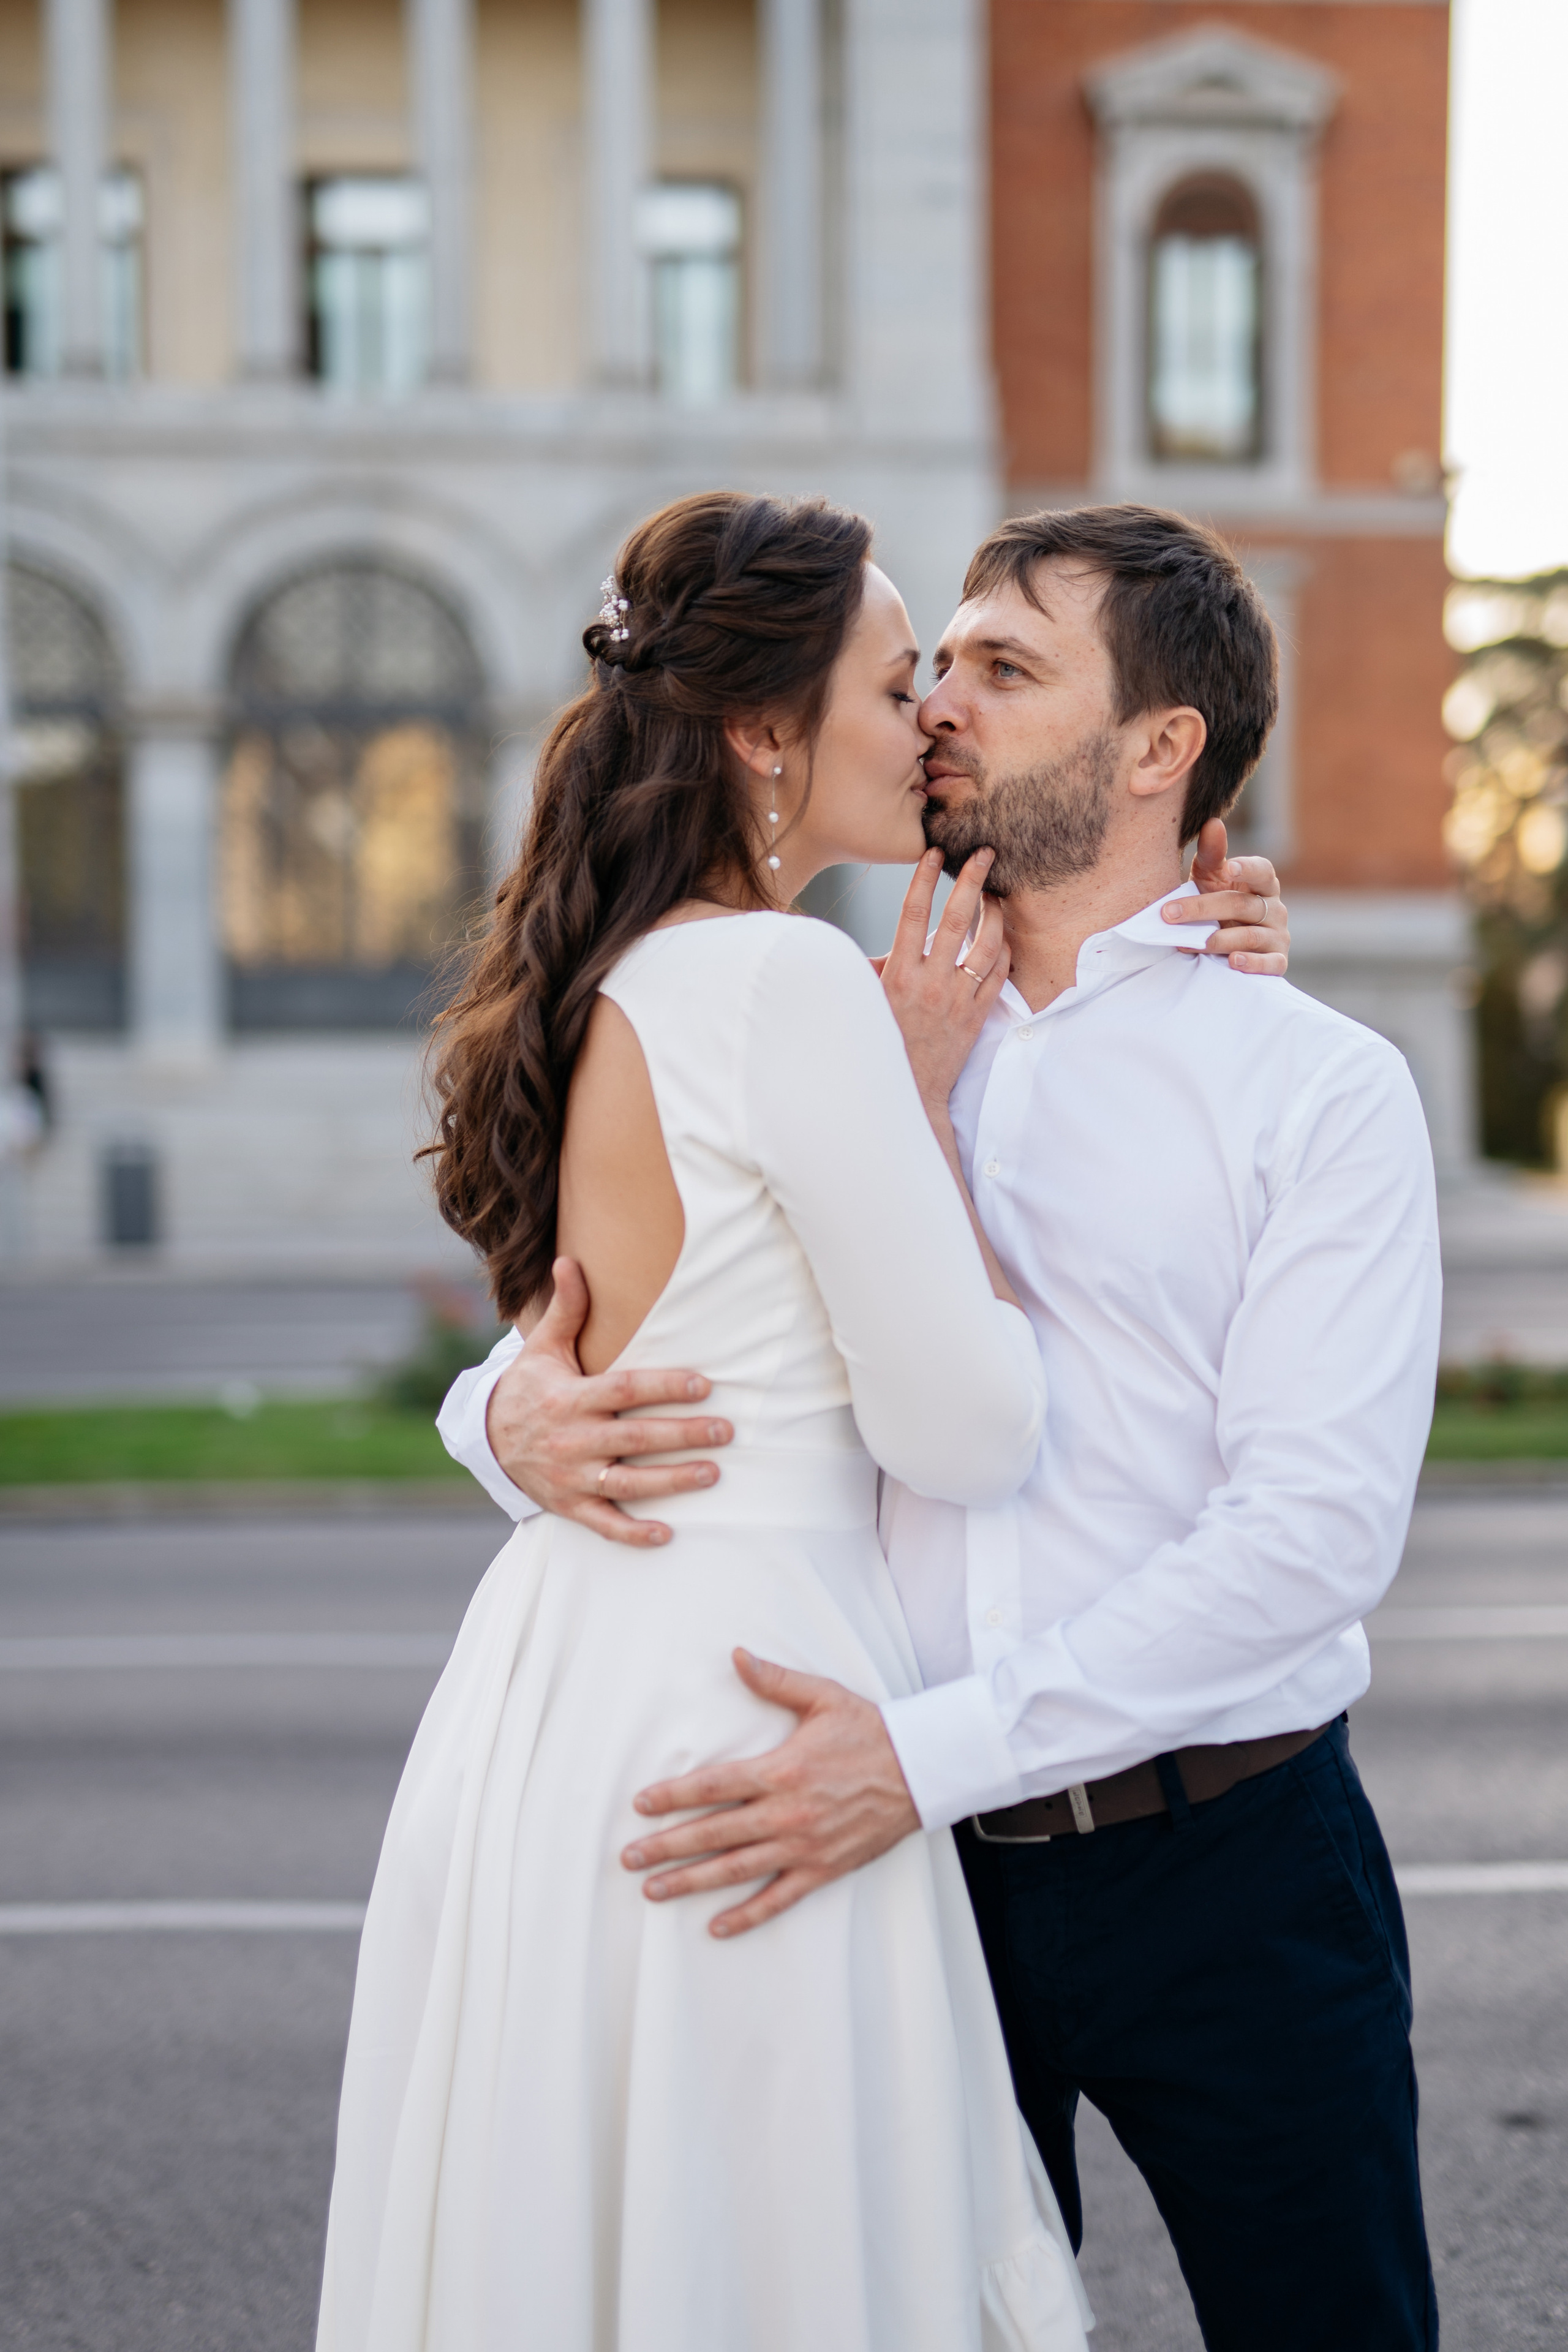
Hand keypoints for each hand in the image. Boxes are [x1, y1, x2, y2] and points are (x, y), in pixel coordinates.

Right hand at [486, 1257, 732, 1547]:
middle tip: (726, 1430)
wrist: (486, 1439)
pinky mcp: (569, 1506)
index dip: (663, 1387)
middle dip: (682, 1435)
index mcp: (569, 1398)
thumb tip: (570, 1261)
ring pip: (626, 1483)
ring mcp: (570, 1477)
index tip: (704, 1384)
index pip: (623, 1390)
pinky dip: (632, 1533)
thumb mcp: (543, 1348)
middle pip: (634, 1438)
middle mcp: (571, 1440)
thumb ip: (566, 1309)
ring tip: (712, 1473)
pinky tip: (665, 1534)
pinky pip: (603, 1525)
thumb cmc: (529, 1387)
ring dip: (670, 1481)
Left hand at [622, 1649, 920, 1936]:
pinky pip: (778, 1898)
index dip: (673, 1797)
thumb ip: (775, 1680)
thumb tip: (737, 1656)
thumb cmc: (870, 1730)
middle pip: (714, 1834)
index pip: (713, 1786)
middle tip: (629, 1858)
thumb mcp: (823, 1697)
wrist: (921, 1770)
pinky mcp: (823, 1868)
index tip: (641, 1806)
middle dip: (667, 1848)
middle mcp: (787, 1813)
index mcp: (781, 1769)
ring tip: (654, 1891)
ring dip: (692, 1882)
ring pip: (736, 1870)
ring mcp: (804, 1846)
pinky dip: (747, 1915)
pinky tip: (717, 1926)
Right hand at [879, 848, 1010, 1111]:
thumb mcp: (869, 1002)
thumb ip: (875, 970)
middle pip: (955, 920)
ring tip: (997, 895)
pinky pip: (998, 975)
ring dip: (994, 914)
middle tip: (985, 854)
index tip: (934, 853)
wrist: (910, 1090)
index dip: (923, 879)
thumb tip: (879, 951)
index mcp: (898, 975)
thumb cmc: (884, 1043)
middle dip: (971, 881)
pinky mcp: (978, 1015)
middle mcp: (930, 983)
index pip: (912, 914)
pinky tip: (1004, 936)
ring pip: (986, 945)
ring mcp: (958, 999)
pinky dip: (1004, 952)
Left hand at [1163, 818, 1289, 972]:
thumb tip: (1212, 822)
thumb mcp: (1210, 879)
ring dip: (1219, 940)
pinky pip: (1270, 964)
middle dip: (1203, 909)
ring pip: (1251, 936)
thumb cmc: (1217, 904)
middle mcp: (1275, 908)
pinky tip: (1233, 961)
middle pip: (1242, 905)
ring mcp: (1278, 935)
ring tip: (1192, 943)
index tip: (1228, 868)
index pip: (1263, 870)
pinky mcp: (1278, 961)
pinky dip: (1253, 964)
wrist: (1224, 945)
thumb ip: (1212, 854)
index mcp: (1263, 883)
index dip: (1247, 868)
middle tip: (1169, 914)